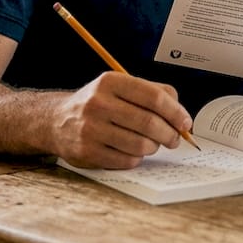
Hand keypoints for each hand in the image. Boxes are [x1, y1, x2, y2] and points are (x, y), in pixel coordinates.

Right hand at [51, 72, 194, 169]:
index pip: (154, 97)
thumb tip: (182, 116)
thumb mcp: (121, 87)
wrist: (57, 121)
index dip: (176, 112)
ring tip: (151, 143)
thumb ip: (154, 93)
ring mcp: (91, 129)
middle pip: (150, 123)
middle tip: (174, 139)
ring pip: (141, 145)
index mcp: (111, 82)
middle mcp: (98, 103)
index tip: (185, 123)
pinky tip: (132, 151)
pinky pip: (127, 161)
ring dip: (153, 147)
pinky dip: (136, 158)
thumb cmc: (99, 104)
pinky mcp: (87, 152)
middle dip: (170, 134)